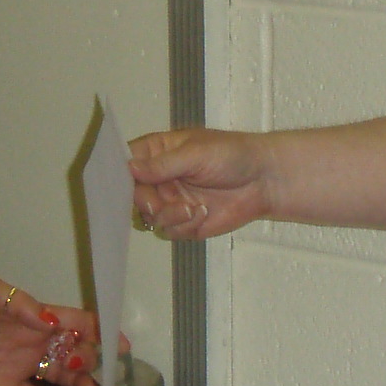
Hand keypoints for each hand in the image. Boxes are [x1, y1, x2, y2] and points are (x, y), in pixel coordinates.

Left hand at [0, 277, 100, 385]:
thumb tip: (54, 322)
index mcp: (36, 317)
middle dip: (91, 363)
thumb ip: (23, 305)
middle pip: (74, 353)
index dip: (101, 332)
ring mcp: (22, 368)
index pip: (77, 322)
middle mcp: (35, 343)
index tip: (121, 345)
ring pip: (61, 379)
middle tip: (97, 372)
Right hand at [128, 127, 272, 240]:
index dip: (120, 174)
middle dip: (146, 201)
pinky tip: (204, 213)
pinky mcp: (185, 223)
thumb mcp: (195, 154)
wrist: (265, 181)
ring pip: (149, 218)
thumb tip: (128, 168)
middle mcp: (159, 178)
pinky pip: (169, 232)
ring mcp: (170, 202)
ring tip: (191, 208)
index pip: (126, 163)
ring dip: (168, 215)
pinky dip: (184, 225)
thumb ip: (161, 164)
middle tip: (159, 202)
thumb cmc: (232, 156)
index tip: (124, 183)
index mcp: (157, 153)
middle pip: (132, 196)